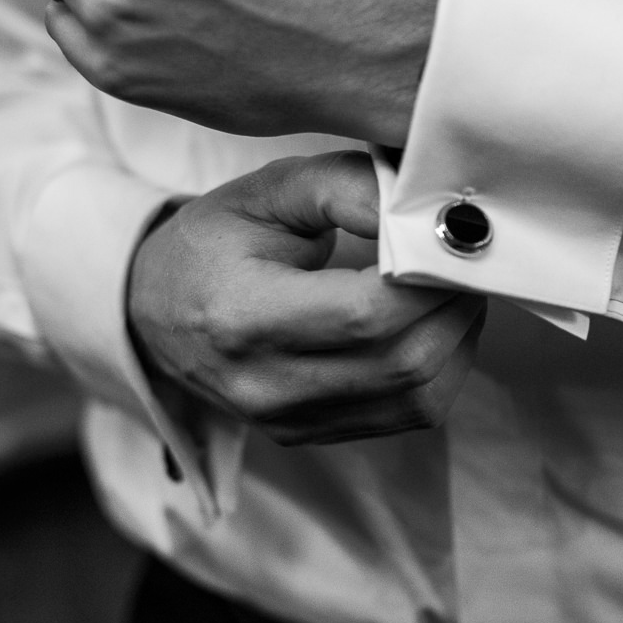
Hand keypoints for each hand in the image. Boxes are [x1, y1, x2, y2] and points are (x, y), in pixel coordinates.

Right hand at [128, 151, 485, 445]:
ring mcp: (292, 420)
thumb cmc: (216, 242)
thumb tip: (423, 208)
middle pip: (403, 358)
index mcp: (243, 317)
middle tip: (467, 257)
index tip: (451, 235)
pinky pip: (410, 414)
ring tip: (454, 285)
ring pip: (419, 394)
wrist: (155, 312)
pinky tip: (436, 323)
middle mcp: (266, 385)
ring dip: (458, 337)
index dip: (426, 275)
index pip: (366, 312)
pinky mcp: (314, 435)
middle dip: (453, 304)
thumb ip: (345, 187)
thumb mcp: (268, 191)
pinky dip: (443, 367)